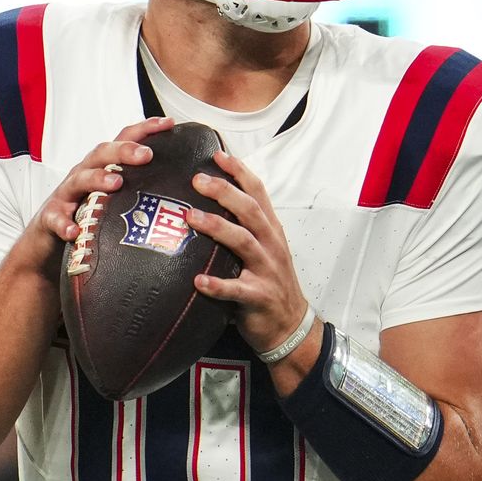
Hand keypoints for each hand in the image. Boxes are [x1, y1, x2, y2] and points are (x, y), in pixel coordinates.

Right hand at [22, 116, 173, 273]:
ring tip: (115, 183)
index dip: (144, 129)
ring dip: (97, 179)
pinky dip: (64, 224)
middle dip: (123, 151)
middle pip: (101, 154)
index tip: (169, 123)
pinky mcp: (50, 219)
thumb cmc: (87, 219)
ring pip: (79, 180)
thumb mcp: (114, 202)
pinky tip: (74, 231)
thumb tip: (183, 196)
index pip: (123, 140)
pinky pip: (55, 219)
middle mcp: (83, 175)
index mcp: (102, 168)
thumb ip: (140, 194)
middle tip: (147, 155)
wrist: (46, 245)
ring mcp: (65, 196)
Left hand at [186, 151, 309, 356]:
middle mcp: (271, 245)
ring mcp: (266, 270)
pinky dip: (217, 285)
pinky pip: (236, 290)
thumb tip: (209, 203)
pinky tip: (198, 280)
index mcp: (271, 230)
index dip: (239, 171)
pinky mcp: (258, 297)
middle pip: (249, 210)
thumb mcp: (265, 249)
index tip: (217, 154)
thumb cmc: (269, 283)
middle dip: (224, 192)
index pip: (258, 192)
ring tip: (192, 218)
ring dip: (217, 228)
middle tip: (197, 180)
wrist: (289, 326)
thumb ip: (244, 227)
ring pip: (243, 242)